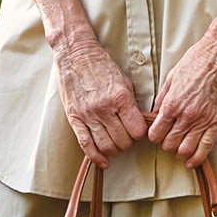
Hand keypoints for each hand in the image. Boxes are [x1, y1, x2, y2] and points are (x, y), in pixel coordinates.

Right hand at [55, 39, 148, 166]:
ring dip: (115, 151)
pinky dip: (96, 157)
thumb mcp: (124, 82)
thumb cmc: (102, 66)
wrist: (75, 55)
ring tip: (116, 146)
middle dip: (128, 142)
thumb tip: (140, 124)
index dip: (141, 134)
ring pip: (106, 146)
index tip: (139, 131)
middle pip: (123, 141)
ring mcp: (88, 115)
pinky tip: (103, 161)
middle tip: (127, 137)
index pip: (137, 130)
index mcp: (120, 98)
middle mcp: (104, 108)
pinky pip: (86, 144)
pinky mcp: (75, 118)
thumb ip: (131, 105)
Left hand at [145, 32, 216, 166]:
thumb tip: (156, 113)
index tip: (157, 135)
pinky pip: (206, 148)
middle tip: (169, 141)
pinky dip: (197, 159)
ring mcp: (203, 121)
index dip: (154, 137)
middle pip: (169, 144)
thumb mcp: (172, 77)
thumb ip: (162, 98)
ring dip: (180, 153)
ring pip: (185, 150)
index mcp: (172, 104)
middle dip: (166, 145)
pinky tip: (192, 161)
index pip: (156, 134)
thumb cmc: (197, 61)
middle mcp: (186, 116)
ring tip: (180, 149)